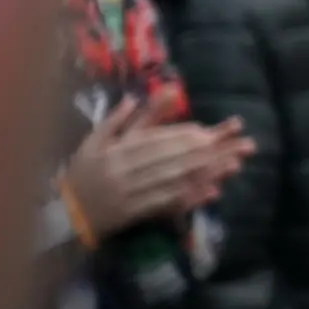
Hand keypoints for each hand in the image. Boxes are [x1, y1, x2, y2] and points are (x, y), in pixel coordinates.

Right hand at [62, 96, 254, 236]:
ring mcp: (132, 192)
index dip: (187, 136)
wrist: (65, 212)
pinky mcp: (136, 213)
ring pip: (175, 180)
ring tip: (236, 164)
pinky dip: (191, 197)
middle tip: (242, 144)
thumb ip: (117, 120)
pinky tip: (213, 192)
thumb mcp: (94, 142)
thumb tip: (137, 96)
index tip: (213, 132)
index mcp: (118, 150)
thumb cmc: (82, 173)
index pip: (159, 140)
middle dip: (211, 151)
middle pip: (175, 158)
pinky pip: (167, 203)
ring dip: (208, 172)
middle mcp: (126, 169)